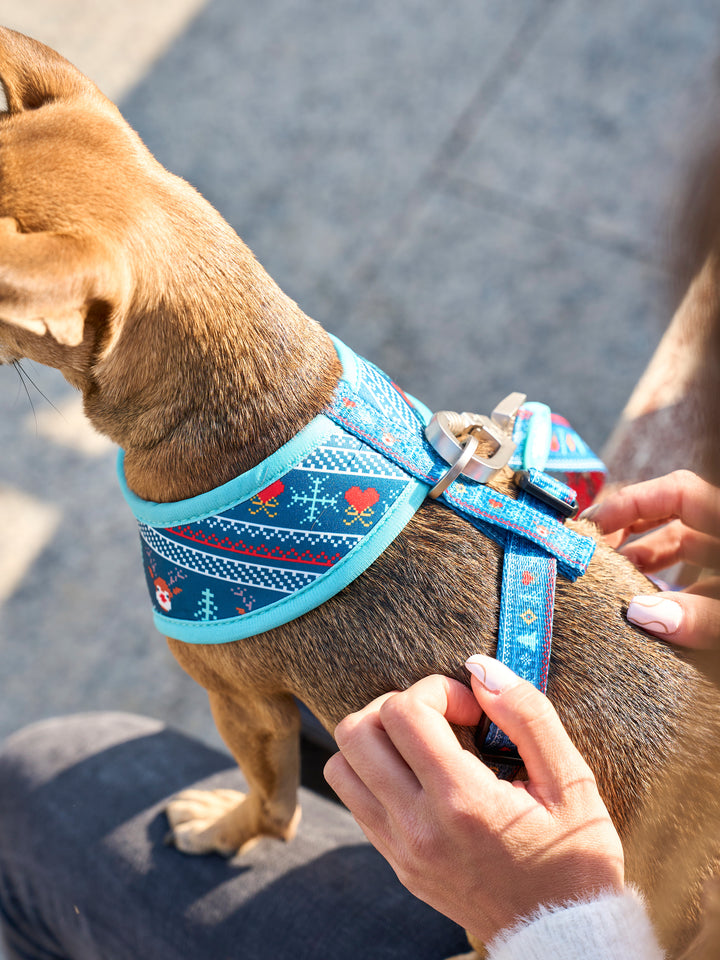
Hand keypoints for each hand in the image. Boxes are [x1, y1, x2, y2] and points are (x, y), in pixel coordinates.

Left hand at [324, 657, 623, 944]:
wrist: (560, 938)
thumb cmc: (574, 858)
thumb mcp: (571, 782)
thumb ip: (527, 715)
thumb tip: (480, 668)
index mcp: (462, 803)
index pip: (403, 712)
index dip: (437, 690)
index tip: (473, 709)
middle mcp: (417, 827)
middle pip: (356, 731)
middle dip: (398, 705)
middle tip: (443, 719)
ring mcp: (399, 849)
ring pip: (341, 765)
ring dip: (377, 739)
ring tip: (426, 744)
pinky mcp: (395, 862)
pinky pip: (354, 798)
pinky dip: (376, 771)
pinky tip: (423, 775)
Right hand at [583, 470, 719, 648]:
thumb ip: (700, 616)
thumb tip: (638, 612)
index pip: (676, 490)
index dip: (630, 501)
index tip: (591, 527)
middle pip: (670, 517)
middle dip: (626, 532)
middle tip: (589, 555)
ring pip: (681, 550)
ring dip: (642, 563)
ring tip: (608, 584)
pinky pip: (694, 580)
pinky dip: (666, 591)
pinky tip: (641, 611)